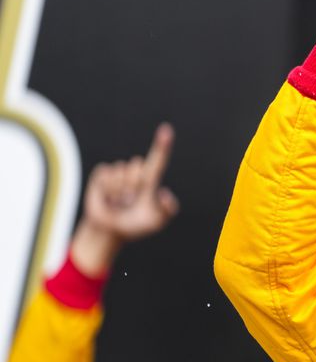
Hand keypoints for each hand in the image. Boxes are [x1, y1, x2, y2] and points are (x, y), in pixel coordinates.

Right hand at [71, 124, 178, 274]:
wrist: (111, 231)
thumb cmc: (136, 225)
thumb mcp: (157, 221)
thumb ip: (167, 209)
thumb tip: (164, 194)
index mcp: (150, 181)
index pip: (158, 160)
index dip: (162, 145)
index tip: (167, 129)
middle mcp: (135, 172)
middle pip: (138, 165)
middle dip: (133, 184)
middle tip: (130, 201)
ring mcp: (118, 173)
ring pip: (121, 172)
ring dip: (119, 191)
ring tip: (119, 201)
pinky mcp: (102, 175)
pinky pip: (106, 175)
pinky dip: (107, 190)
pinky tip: (108, 198)